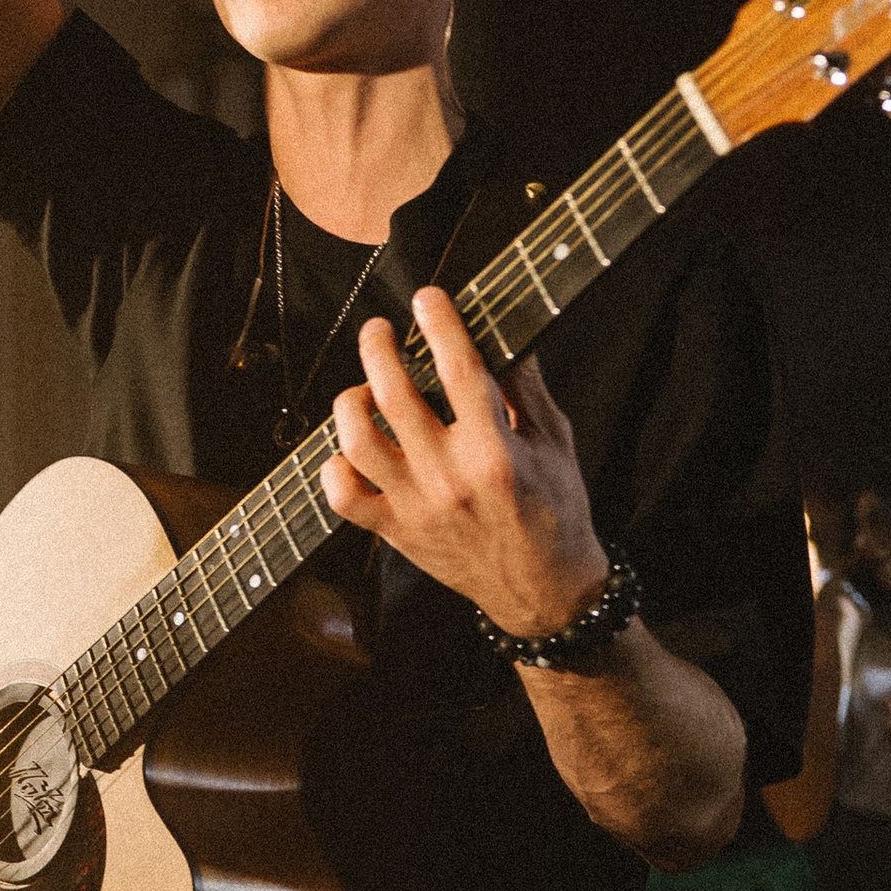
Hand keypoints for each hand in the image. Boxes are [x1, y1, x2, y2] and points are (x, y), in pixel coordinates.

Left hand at [323, 293, 610, 637]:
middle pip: (393, 397)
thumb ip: (526, 388)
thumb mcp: (556, 444)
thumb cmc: (556, 511)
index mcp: (496, 452)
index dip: (439, 325)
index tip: (426, 298)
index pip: (460, 371)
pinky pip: (342, 496)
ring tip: (362, 390)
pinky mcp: (394, 533)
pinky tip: (351, 449)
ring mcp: (416, 507)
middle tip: (380, 330)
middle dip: (379, 349)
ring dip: (351, 402)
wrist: (544, 592)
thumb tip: (506, 334)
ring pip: (356, 442)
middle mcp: (450, 478)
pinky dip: (334, 466)